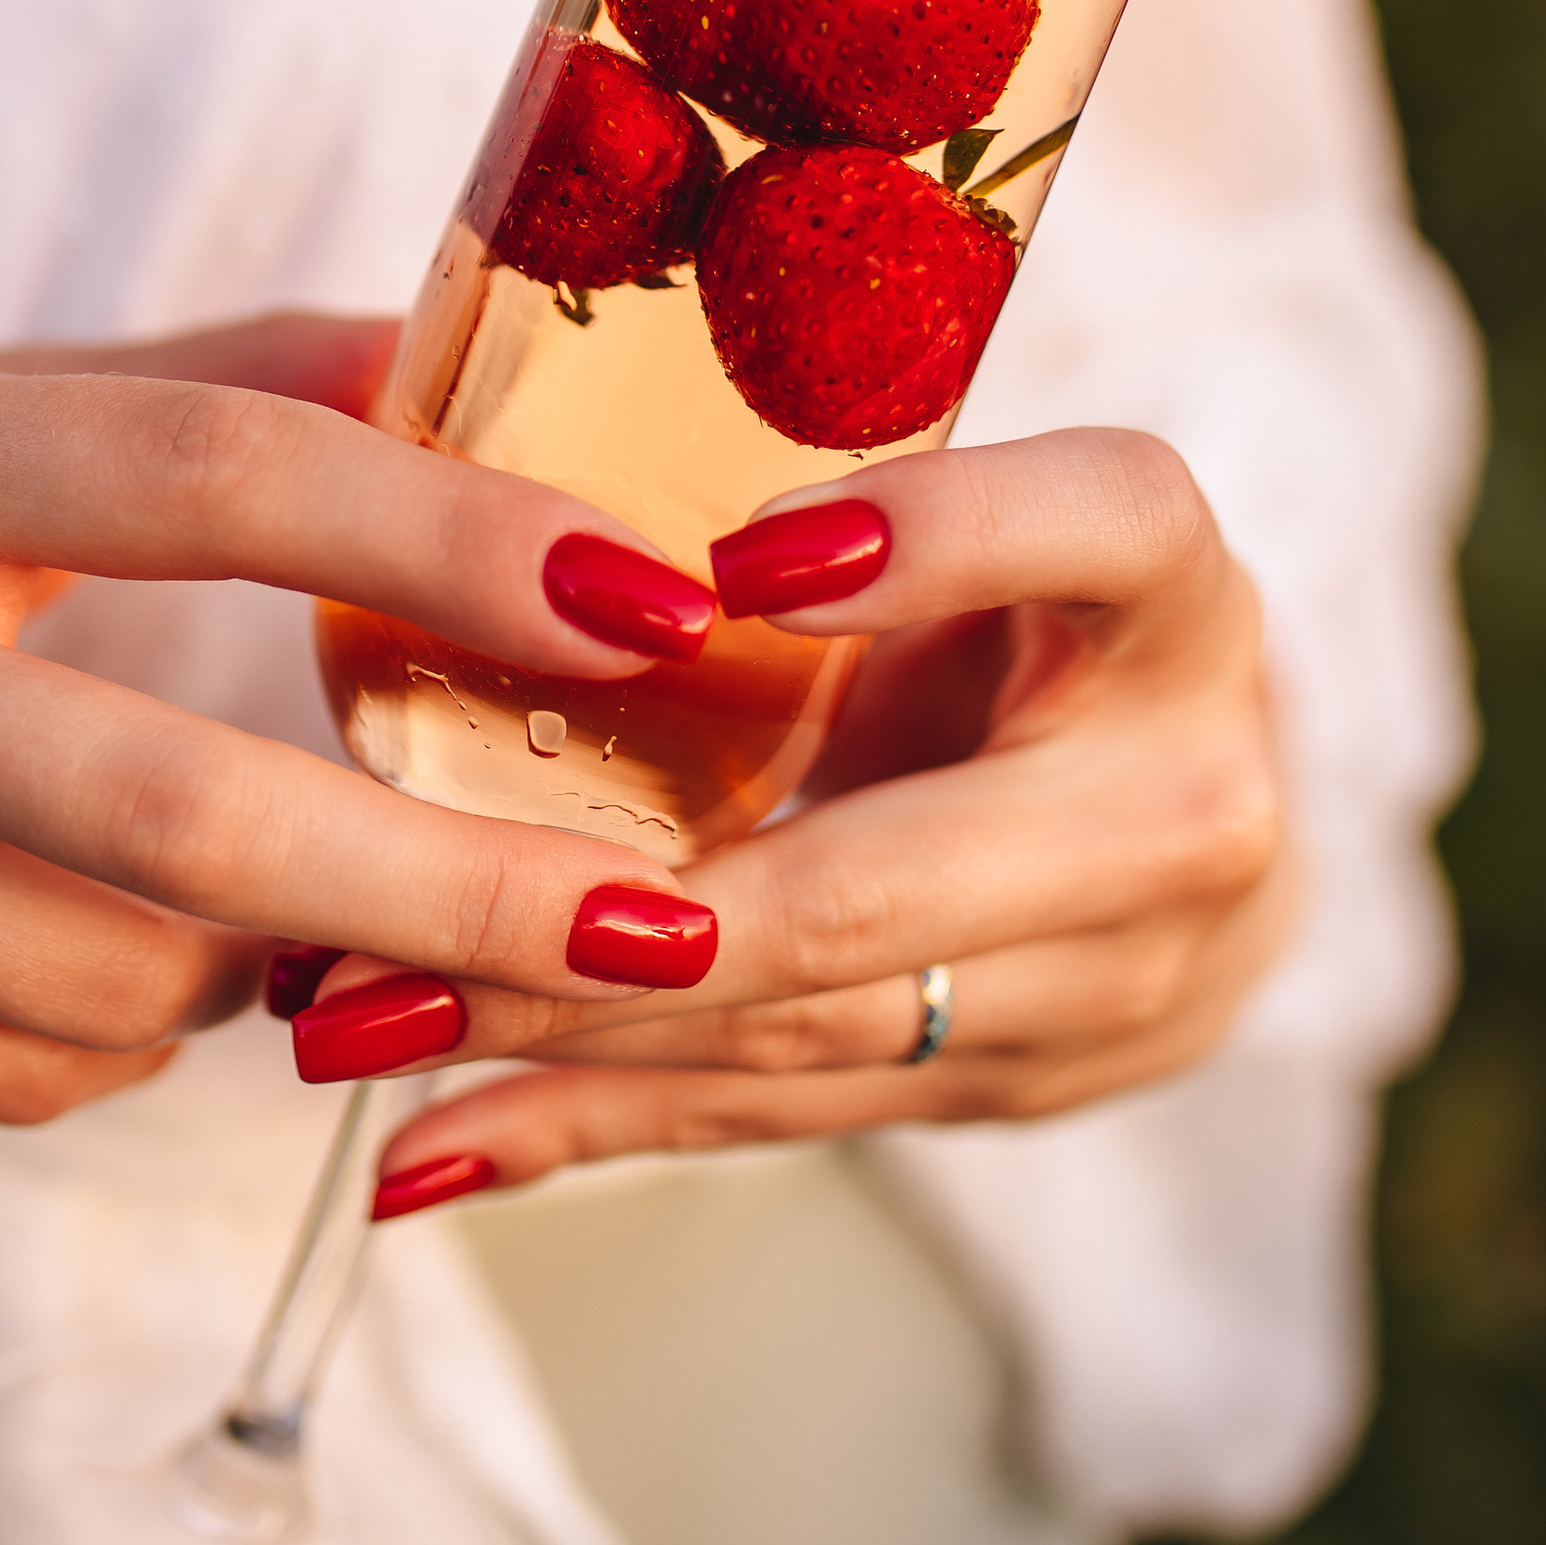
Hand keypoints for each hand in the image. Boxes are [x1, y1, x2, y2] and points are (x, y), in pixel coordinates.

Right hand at [0, 317, 724, 1120]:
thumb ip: (205, 391)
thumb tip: (472, 365)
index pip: (203, 478)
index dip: (446, 542)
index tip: (657, 600)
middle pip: (178, 814)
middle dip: (454, 893)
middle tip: (668, 929)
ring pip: (112, 985)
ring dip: (280, 972)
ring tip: (319, 903)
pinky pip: (12, 1074)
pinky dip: (134, 1040)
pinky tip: (138, 960)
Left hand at [356, 430, 1292, 1209]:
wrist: (1198, 804)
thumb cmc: (1015, 602)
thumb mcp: (958, 512)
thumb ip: (792, 475)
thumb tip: (410, 399)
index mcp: (1174, 598)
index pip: (1113, 525)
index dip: (949, 534)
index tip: (739, 558)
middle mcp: (1184, 799)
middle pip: (904, 877)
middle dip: (633, 914)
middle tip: (403, 903)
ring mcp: (1126, 980)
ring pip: (817, 1023)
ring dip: (562, 1027)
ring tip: (346, 1013)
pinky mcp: (1030, 1090)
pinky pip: (783, 1113)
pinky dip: (593, 1121)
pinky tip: (429, 1144)